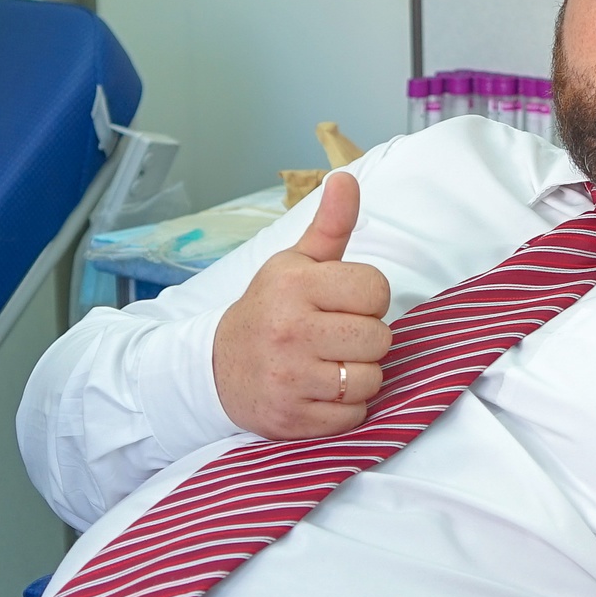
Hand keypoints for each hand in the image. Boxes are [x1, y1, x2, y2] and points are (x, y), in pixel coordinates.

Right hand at [211, 172, 392, 439]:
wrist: (216, 370)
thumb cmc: (267, 310)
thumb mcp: (293, 263)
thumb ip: (329, 224)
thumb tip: (346, 178)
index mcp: (294, 284)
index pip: (375, 289)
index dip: (367, 299)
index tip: (343, 304)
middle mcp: (291, 330)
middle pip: (379, 338)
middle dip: (365, 339)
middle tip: (336, 337)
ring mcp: (291, 377)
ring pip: (370, 379)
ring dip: (358, 375)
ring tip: (329, 364)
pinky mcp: (293, 418)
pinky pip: (354, 414)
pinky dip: (345, 407)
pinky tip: (320, 390)